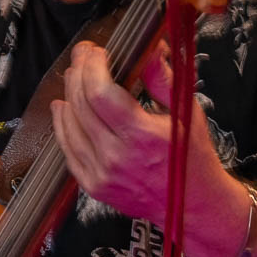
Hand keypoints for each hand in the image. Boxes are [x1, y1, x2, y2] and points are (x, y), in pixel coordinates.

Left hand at [49, 40, 220, 225]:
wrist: (193, 208)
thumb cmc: (193, 159)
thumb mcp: (188, 114)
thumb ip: (164, 80)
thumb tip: (150, 48)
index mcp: (142, 135)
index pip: (100, 93)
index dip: (92, 66)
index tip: (96, 51)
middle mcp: (117, 156)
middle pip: (81, 105)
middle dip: (78, 73)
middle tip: (83, 57)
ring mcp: (102, 174)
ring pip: (69, 126)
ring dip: (67, 95)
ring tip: (73, 78)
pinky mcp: (94, 187)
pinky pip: (68, 151)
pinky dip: (62, 126)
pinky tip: (64, 109)